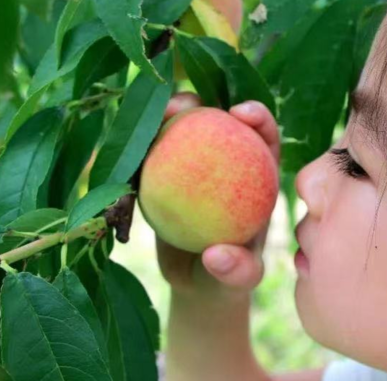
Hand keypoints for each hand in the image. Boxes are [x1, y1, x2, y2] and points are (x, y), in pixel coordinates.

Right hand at [154, 93, 279, 298]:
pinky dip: (138, 150)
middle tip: (183, 104)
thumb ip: (237, 271)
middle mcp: (226, 164)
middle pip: (216, 122)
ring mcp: (193, 169)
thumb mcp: (239, 280)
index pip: (262, 136)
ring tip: (148, 118)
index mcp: (257, 176)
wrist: (195, 285)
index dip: (257, 116)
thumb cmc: (227, 280)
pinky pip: (149, 158)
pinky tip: (124, 149)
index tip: (240, 112)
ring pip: (178, 133)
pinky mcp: (163, 177)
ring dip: (163, 116)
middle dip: (202, 100)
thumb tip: (216, 255)